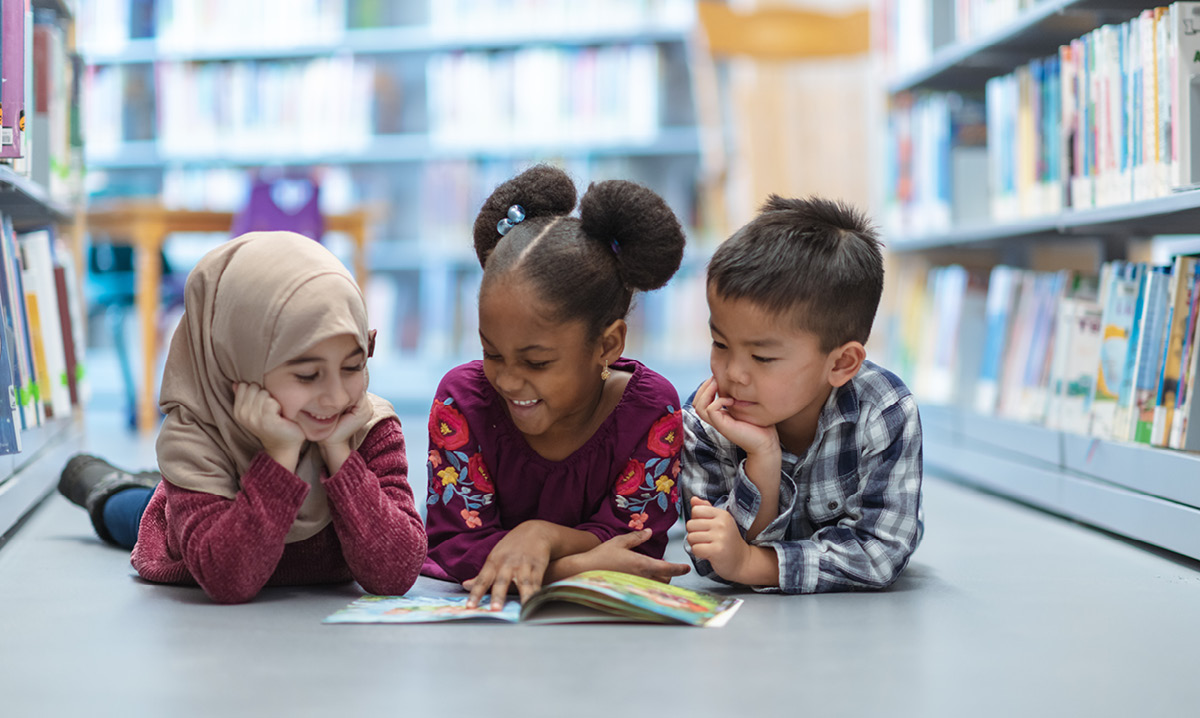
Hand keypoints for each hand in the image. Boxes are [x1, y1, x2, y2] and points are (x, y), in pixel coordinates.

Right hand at [233, 382, 304, 455]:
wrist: (283, 444)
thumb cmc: (272, 424)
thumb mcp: (254, 410)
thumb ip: (244, 396)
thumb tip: (236, 383)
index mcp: (238, 411)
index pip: (244, 385)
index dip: (256, 390)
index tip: (261, 402)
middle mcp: (243, 414)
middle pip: (254, 387)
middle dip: (265, 393)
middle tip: (270, 408)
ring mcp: (253, 418)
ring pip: (263, 393)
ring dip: (273, 400)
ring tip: (275, 412)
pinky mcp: (266, 420)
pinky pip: (271, 402)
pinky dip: (278, 406)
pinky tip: (279, 415)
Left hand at [464, 522, 553, 609]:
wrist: (535, 531)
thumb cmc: (511, 547)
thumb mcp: (495, 557)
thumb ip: (482, 575)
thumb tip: (465, 586)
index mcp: (494, 562)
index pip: (482, 579)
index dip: (476, 593)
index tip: (470, 606)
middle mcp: (508, 564)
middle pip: (502, 581)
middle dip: (498, 595)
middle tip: (495, 609)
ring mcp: (524, 565)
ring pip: (523, 583)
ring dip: (522, 596)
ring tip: (523, 609)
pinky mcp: (538, 566)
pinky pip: (537, 582)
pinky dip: (537, 593)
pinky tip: (537, 603)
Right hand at [576, 529, 690, 582]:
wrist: (583, 572)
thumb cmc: (600, 556)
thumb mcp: (619, 542)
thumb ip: (636, 538)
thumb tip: (649, 532)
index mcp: (642, 564)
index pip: (668, 569)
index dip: (679, 569)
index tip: (686, 568)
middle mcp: (641, 578)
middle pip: (664, 580)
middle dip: (667, 575)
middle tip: (664, 568)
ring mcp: (635, 587)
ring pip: (655, 587)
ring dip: (658, 582)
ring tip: (652, 574)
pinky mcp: (628, 593)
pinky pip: (644, 592)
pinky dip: (647, 587)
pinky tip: (641, 582)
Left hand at [686, 497, 749, 582]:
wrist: (741, 560)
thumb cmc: (727, 540)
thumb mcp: (719, 521)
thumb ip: (705, 509)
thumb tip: (693, 499)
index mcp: (722, 514)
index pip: (696, 510)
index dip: (695, 520)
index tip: (704, 527)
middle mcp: (722, 523)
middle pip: (690, 524)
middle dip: (693, 533)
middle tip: (705, 539)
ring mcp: (720, 537)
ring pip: (691, 537)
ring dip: (695, 544)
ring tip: (707, 546)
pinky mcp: (717, 550)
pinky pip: (695, 549)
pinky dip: (698, 553)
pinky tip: (708, 553)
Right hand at [692, 377, 779, 456]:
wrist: (766, 443)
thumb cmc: (760, 425)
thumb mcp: (746, 406)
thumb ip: (738, 396)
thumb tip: (736, 381)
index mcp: (719, 414)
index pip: (700, 400)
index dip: (705, 387)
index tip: (718, 378)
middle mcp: (716, 419)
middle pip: (695, 402)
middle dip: (703, 387)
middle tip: (716, 378)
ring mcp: (718, 423)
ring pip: (698, 406)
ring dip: (706, 392)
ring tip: (719, 385)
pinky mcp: (723, 427)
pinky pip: (710, 410)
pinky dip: (718, 401)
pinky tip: (731, 400)